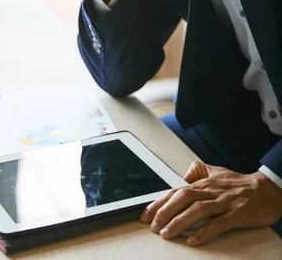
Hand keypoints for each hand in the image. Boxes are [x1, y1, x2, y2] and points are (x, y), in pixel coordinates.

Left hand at [140, 160, 281, 245]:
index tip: (145, 214)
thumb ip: (198, 173)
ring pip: (198, 210)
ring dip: (180, 222)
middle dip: (165, 212)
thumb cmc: (240, 184)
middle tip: (152, 226)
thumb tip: (183, 176)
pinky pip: (219, 223)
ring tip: (167, 234)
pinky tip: (193, 240)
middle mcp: (211, 191)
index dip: (159, 202)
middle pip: (183, 198)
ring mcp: (224, 202)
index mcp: (204, 183)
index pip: (176, 191)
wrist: (268, 190)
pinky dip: (204, 231)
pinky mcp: (237, 214)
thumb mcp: (216, 172)